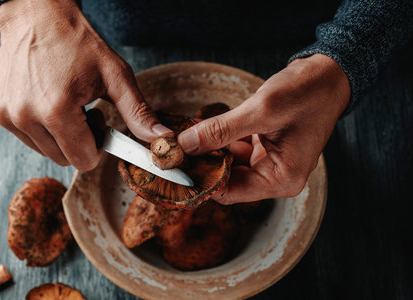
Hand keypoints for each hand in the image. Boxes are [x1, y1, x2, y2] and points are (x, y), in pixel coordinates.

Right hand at [0, 0, 171, 170]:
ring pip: (44, 150)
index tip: (99, 122)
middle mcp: (24, 116)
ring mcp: (5, 114)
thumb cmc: (78, 43)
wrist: (38, 15)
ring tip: (65, 102)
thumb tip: (162, 139)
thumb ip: (138, 113)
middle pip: (63, 158)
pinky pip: (25, 135)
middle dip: (79, 141)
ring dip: (59, 135)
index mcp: (56, 111)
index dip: (97, 146)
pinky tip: (45, 98)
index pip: (83, 161)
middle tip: (83, 110)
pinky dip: (39, 125)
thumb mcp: (115, 76)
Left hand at [178, 54, 349, 203]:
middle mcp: (277, 177)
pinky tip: (205, 129)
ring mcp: (272, 163)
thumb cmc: (305, 93)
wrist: (328, 75)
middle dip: (204, 163)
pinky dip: (221, 140)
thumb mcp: (260, 111)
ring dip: (210, 150)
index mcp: (282, 179)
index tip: (176, 164)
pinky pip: (237, 151)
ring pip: (230, 164)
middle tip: (175, 148)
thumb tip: (185, 145)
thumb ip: (219, 131)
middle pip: (228, 180)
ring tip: (186, 137)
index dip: (201, 178)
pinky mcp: (267, 149)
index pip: (230, 191)